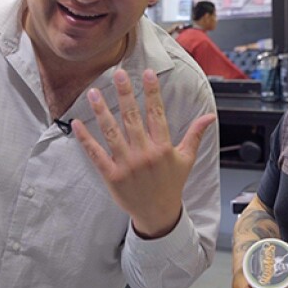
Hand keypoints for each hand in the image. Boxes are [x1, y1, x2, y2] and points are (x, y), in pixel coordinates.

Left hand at [73, 68, 215, 238]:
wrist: (158, 214)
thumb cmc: (171, 184)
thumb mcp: (186, 159)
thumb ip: (195, 135)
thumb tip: (210, 116)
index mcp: (163, 148)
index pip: (157, 113)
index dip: (152, 92)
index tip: (147, 73)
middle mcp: (145, 154)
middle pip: (132, 118)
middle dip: (125, 94)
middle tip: (118, 73)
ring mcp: (126, 165)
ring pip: (112, 133)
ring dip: (102, 111)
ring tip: (94, 92)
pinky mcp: (111, 176)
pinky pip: (96, 154)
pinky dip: (86, 138)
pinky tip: (77, 123)